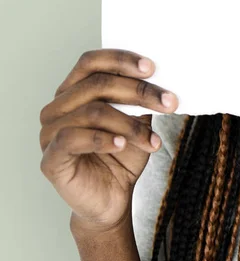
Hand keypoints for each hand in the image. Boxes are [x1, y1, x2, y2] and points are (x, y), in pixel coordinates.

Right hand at [39, 49, 178, 232]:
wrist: (112, 200)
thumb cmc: (122, 157)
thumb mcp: (137, 121)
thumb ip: (140, 99)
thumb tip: (161, 77)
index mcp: (74, 91)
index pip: (91, 62)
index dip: (121, 60)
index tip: (151, 67)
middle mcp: (58, 107)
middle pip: (97, 85)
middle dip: (139, 92)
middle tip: (168, 102)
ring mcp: (50, 133)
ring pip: (93, 112)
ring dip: (129, 124)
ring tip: (151, 139)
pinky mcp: (50, 159)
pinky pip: (73, 139)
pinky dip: (103, 139)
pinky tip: (122, 145)